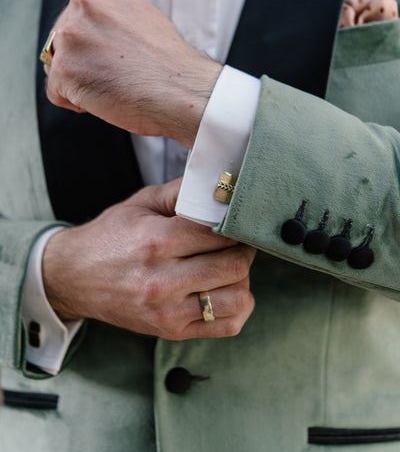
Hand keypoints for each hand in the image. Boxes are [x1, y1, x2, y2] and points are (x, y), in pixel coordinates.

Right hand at [43, 179, 255, 339]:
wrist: (73, 277)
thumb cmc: (111, 236)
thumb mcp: (141, 203)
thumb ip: (183, 192)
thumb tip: (220, 184)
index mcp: (157, 240)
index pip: (220, 231)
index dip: (235, 222)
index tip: (235, 219)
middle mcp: (164, 279)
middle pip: (235, 264)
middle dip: (244, 248)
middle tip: (237, 240)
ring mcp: (168, 310)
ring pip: (238, 297)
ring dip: (242, 278)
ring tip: (228, 265)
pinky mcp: (172, 330)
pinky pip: (227, 325)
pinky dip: (237, 307)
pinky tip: (224, 290)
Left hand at [44, 0, 221, 148]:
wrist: (183, 90)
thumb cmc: (171, 64)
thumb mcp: (145, 17)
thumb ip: (114, 16)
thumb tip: (96, 33)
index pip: (79, 17)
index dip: (96, 43)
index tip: (119, 56)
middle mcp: (83, 3)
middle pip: (63, 39)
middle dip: (84, 61)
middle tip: (119, 74)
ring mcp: (70, 35)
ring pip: (57, 64)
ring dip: (80, 81)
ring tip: (113, 85)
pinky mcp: (64, 68)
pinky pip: (55, 92)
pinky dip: (76, 102)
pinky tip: (105, 99)